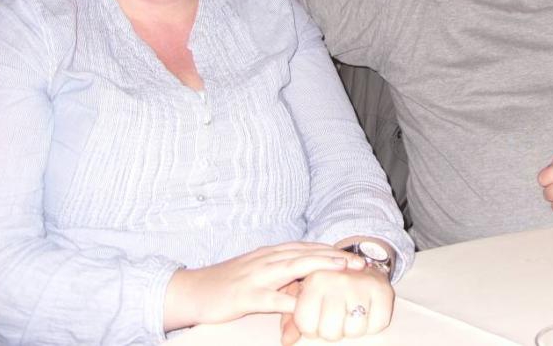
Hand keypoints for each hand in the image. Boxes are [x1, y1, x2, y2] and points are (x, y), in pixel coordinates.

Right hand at [164, 242, 364, 331]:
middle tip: (360, 262)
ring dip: (320, 267)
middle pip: (307, 254)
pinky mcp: (246, 296)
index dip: (332, 251)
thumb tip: (307, 280)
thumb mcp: (259, 273)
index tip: (355, 255)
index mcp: (271, 253)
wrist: (192, 290)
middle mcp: (267, 259)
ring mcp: (257, 276)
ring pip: (293, 268)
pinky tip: (307, 304)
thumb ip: (282, 274)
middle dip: (335, 257)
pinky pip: (272, 298)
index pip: (308, 248)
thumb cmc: (228, 284)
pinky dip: (290, 300)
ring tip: (342, 270)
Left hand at [289, 265, 393, 341]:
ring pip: (354, 330)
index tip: (316, 318)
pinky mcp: (383, 291)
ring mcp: (362, 285)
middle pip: (330, 331)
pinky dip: (373, 325)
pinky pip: (377, 325)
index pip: (306, 325)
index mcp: (315, 281)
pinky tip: (367, 311)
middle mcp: (338, 281)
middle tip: (335, 318)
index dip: (311, 329)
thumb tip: (286, 340)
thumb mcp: (306, 296)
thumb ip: (292, 319)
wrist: (362, 262)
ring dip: (352, 328)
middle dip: (332, 331)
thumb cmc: (329, 285)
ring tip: (350, 314)